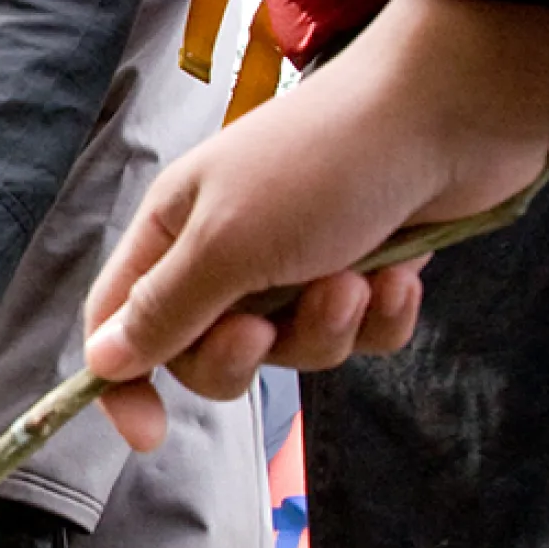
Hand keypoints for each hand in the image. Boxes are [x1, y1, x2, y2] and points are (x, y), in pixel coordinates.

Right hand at [78, 0, 548, 447]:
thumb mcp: (226, 243)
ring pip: (292, 350)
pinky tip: (398, 273)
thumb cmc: (320, 164)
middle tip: (266, 327)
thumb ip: (164, 309)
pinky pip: (359, 337)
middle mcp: (229, 249)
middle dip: (243, 355)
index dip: (123, 380)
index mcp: (176, 230)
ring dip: (325, 328)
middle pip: (206, 352)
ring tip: (352, 280)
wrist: (447, 113)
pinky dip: (380, 316)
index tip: (150, 433)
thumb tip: (102, 360)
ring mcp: (299, 262)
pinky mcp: (364, 271)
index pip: (119, 319)